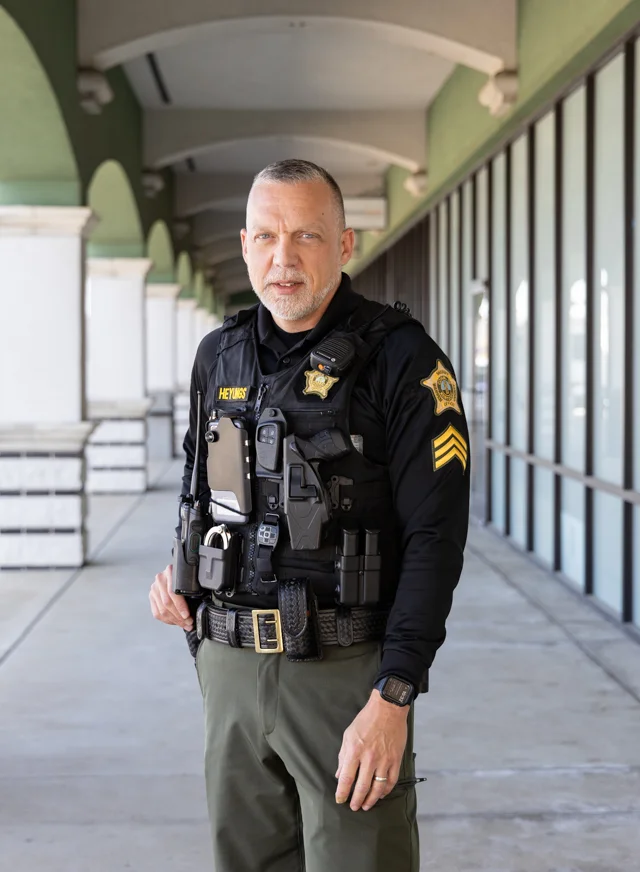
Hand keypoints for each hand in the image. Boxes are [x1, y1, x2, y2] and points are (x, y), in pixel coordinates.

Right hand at [149, 563, 193, 630]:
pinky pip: (157, 613)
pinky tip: (175, 622)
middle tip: (188, 622)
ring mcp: (154, 588)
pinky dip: (167, 620)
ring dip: (174, 620)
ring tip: (184, 624)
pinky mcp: (151, 597)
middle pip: (167, 603)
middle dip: (179, 616)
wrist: (174, 572)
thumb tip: (197, 607)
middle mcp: (160, 579)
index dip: (180, 606)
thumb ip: (191, 588)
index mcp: (170, 571)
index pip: (173, 593)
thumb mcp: (189, 578)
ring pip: (162, 610)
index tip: (187, 615)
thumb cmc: (184, 576)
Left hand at [335, 689, 408, 810]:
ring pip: (377, 788)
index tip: (340, 799)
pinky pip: (391, 781)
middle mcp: (369, 758)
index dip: (342, 792)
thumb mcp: (348, 735)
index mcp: (355, 751)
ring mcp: (384, 760)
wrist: (388, 709)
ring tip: (366, 806)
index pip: (346, 778)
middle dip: (356, 800)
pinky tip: (381, 794)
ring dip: (371, 800)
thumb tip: (339, 773)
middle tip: (354, 807)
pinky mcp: (395, 760)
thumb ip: (343, 756)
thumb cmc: (366, 720)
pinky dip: (386, 791)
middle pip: (361, 787)